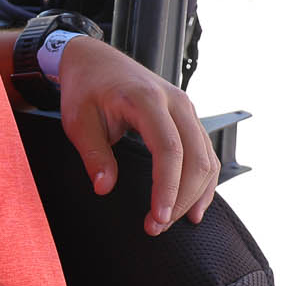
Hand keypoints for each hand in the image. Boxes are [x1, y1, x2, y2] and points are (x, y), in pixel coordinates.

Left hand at [55, 37, 217, 234]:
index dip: (168, 188)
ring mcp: (186, 107)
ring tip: (173, 221)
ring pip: (206, 157)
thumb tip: (105, 187)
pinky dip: (203, 180)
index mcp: (146, 99)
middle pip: (196, 157)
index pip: (169, 150)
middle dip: (182, 197)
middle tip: (158, 227)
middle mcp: (175, 102)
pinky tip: (193, 204)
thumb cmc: (85, 88)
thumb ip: (93, 155)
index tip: (158, 218)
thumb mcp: (78, 122)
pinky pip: (204, 151)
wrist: (94, 58)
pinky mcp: (188, 115)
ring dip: (195, 193)